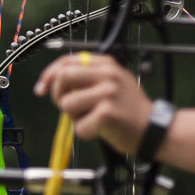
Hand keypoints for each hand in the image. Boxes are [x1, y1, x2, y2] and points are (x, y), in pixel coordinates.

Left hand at [34, 52, 153, 153]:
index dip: (49, 75)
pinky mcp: (106, 113)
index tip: (41, 89)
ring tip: (92, 119)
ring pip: (67, 104)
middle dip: (57, 96)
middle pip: (63, 78)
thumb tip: (52, 83)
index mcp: (106, 64)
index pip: (67, 62)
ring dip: (74, 117)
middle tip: (70, 108)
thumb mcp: (111, 83)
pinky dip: (86, 133)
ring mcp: (107, 93)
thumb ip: (86, 78)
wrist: (152, 129)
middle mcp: (107, 74)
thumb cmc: (128, 109)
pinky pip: (79, 126)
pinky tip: (101, 130)